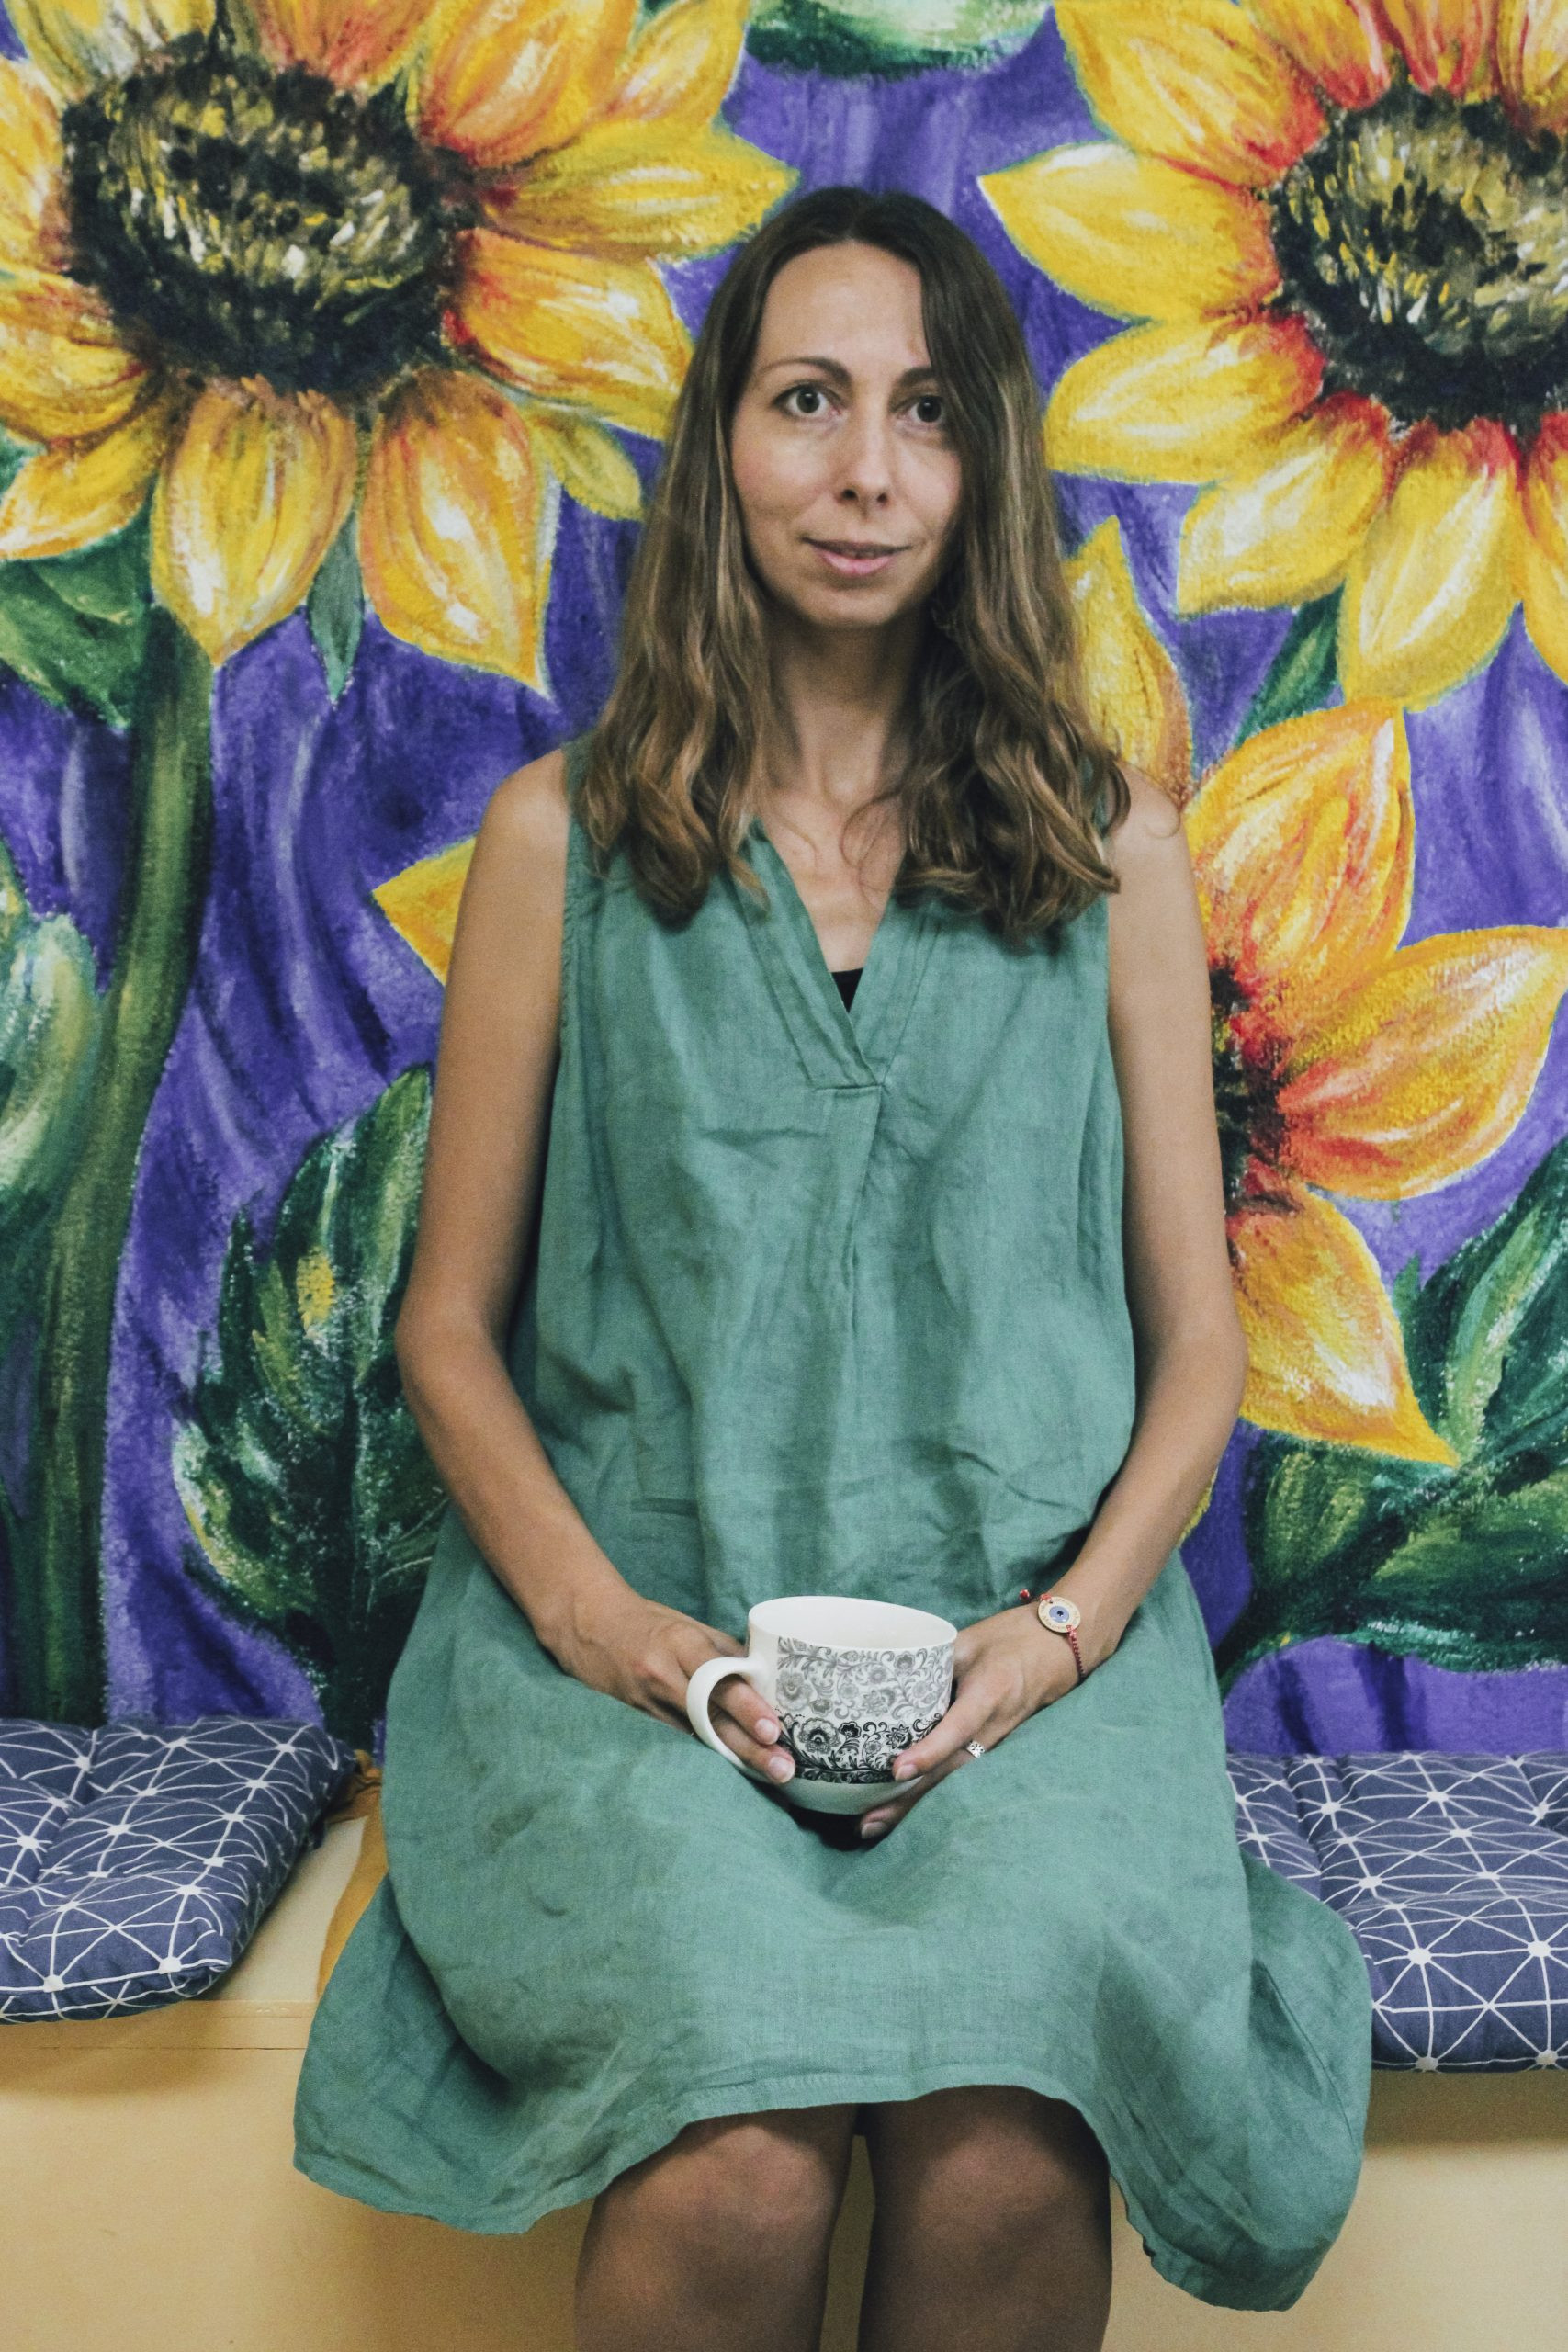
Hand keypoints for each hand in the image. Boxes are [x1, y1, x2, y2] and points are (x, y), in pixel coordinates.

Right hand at [544, 1573, 796, 1785]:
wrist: (588, 1623)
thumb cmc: (647, 1622)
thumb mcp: (689, 1626)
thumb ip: (726, 1652)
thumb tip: (768, 1680)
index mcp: (681, 1643)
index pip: (719, 1679)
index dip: (746, 1707)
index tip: (773, 1730)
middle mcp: (663, 1675)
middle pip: (711, 1716)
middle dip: (748, 1745)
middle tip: (782, 1767)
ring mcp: (647, 1702)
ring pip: (697, 1736)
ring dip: (735, 1757)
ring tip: (770, 1775)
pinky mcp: (638, 1720)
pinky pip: (679, 1740)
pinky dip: (707, 1754)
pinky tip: (733, 1770)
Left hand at [857, 1605, 1082, 1841]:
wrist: (1061, 1647)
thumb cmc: (1013, 1637)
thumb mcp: (969, 1640)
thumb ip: (932, 1662)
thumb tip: (887, 1685)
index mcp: (991, 1692)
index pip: (958, 1727)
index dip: (930, 1751)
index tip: (897, 1770)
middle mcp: (997, 1724)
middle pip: (953, 1771)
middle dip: (912, 1800)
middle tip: (869, 1822)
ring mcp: (999, 1740)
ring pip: (957, 1780)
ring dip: (919, 1805)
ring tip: (877, 1825)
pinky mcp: (995, 1746)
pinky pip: (964, 1773)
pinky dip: (935, 1792)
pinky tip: (905, 1808)